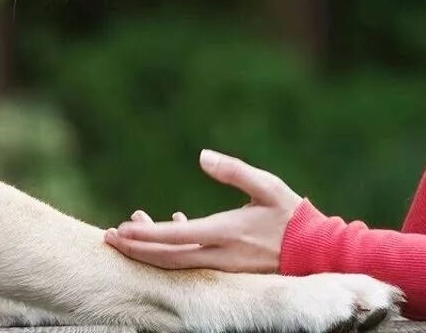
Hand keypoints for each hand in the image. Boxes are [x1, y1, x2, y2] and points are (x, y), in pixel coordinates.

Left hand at [104, 149, 302, 272]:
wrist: (316, 251)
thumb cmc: (292, 215)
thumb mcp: (267, 185)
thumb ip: (235, 170)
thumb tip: (203, 155)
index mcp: (226, 232)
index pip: (175, 237)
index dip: (145, 236)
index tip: (120, 230)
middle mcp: (220, 255)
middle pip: (167, 258)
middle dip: (136, 250)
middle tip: (108, 239)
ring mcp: (223, 267)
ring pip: (177, 264)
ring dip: (150, 251)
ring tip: (129, 235)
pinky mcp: (228, 270)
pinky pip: (193, 263)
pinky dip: (175, 250)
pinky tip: (172, 228)